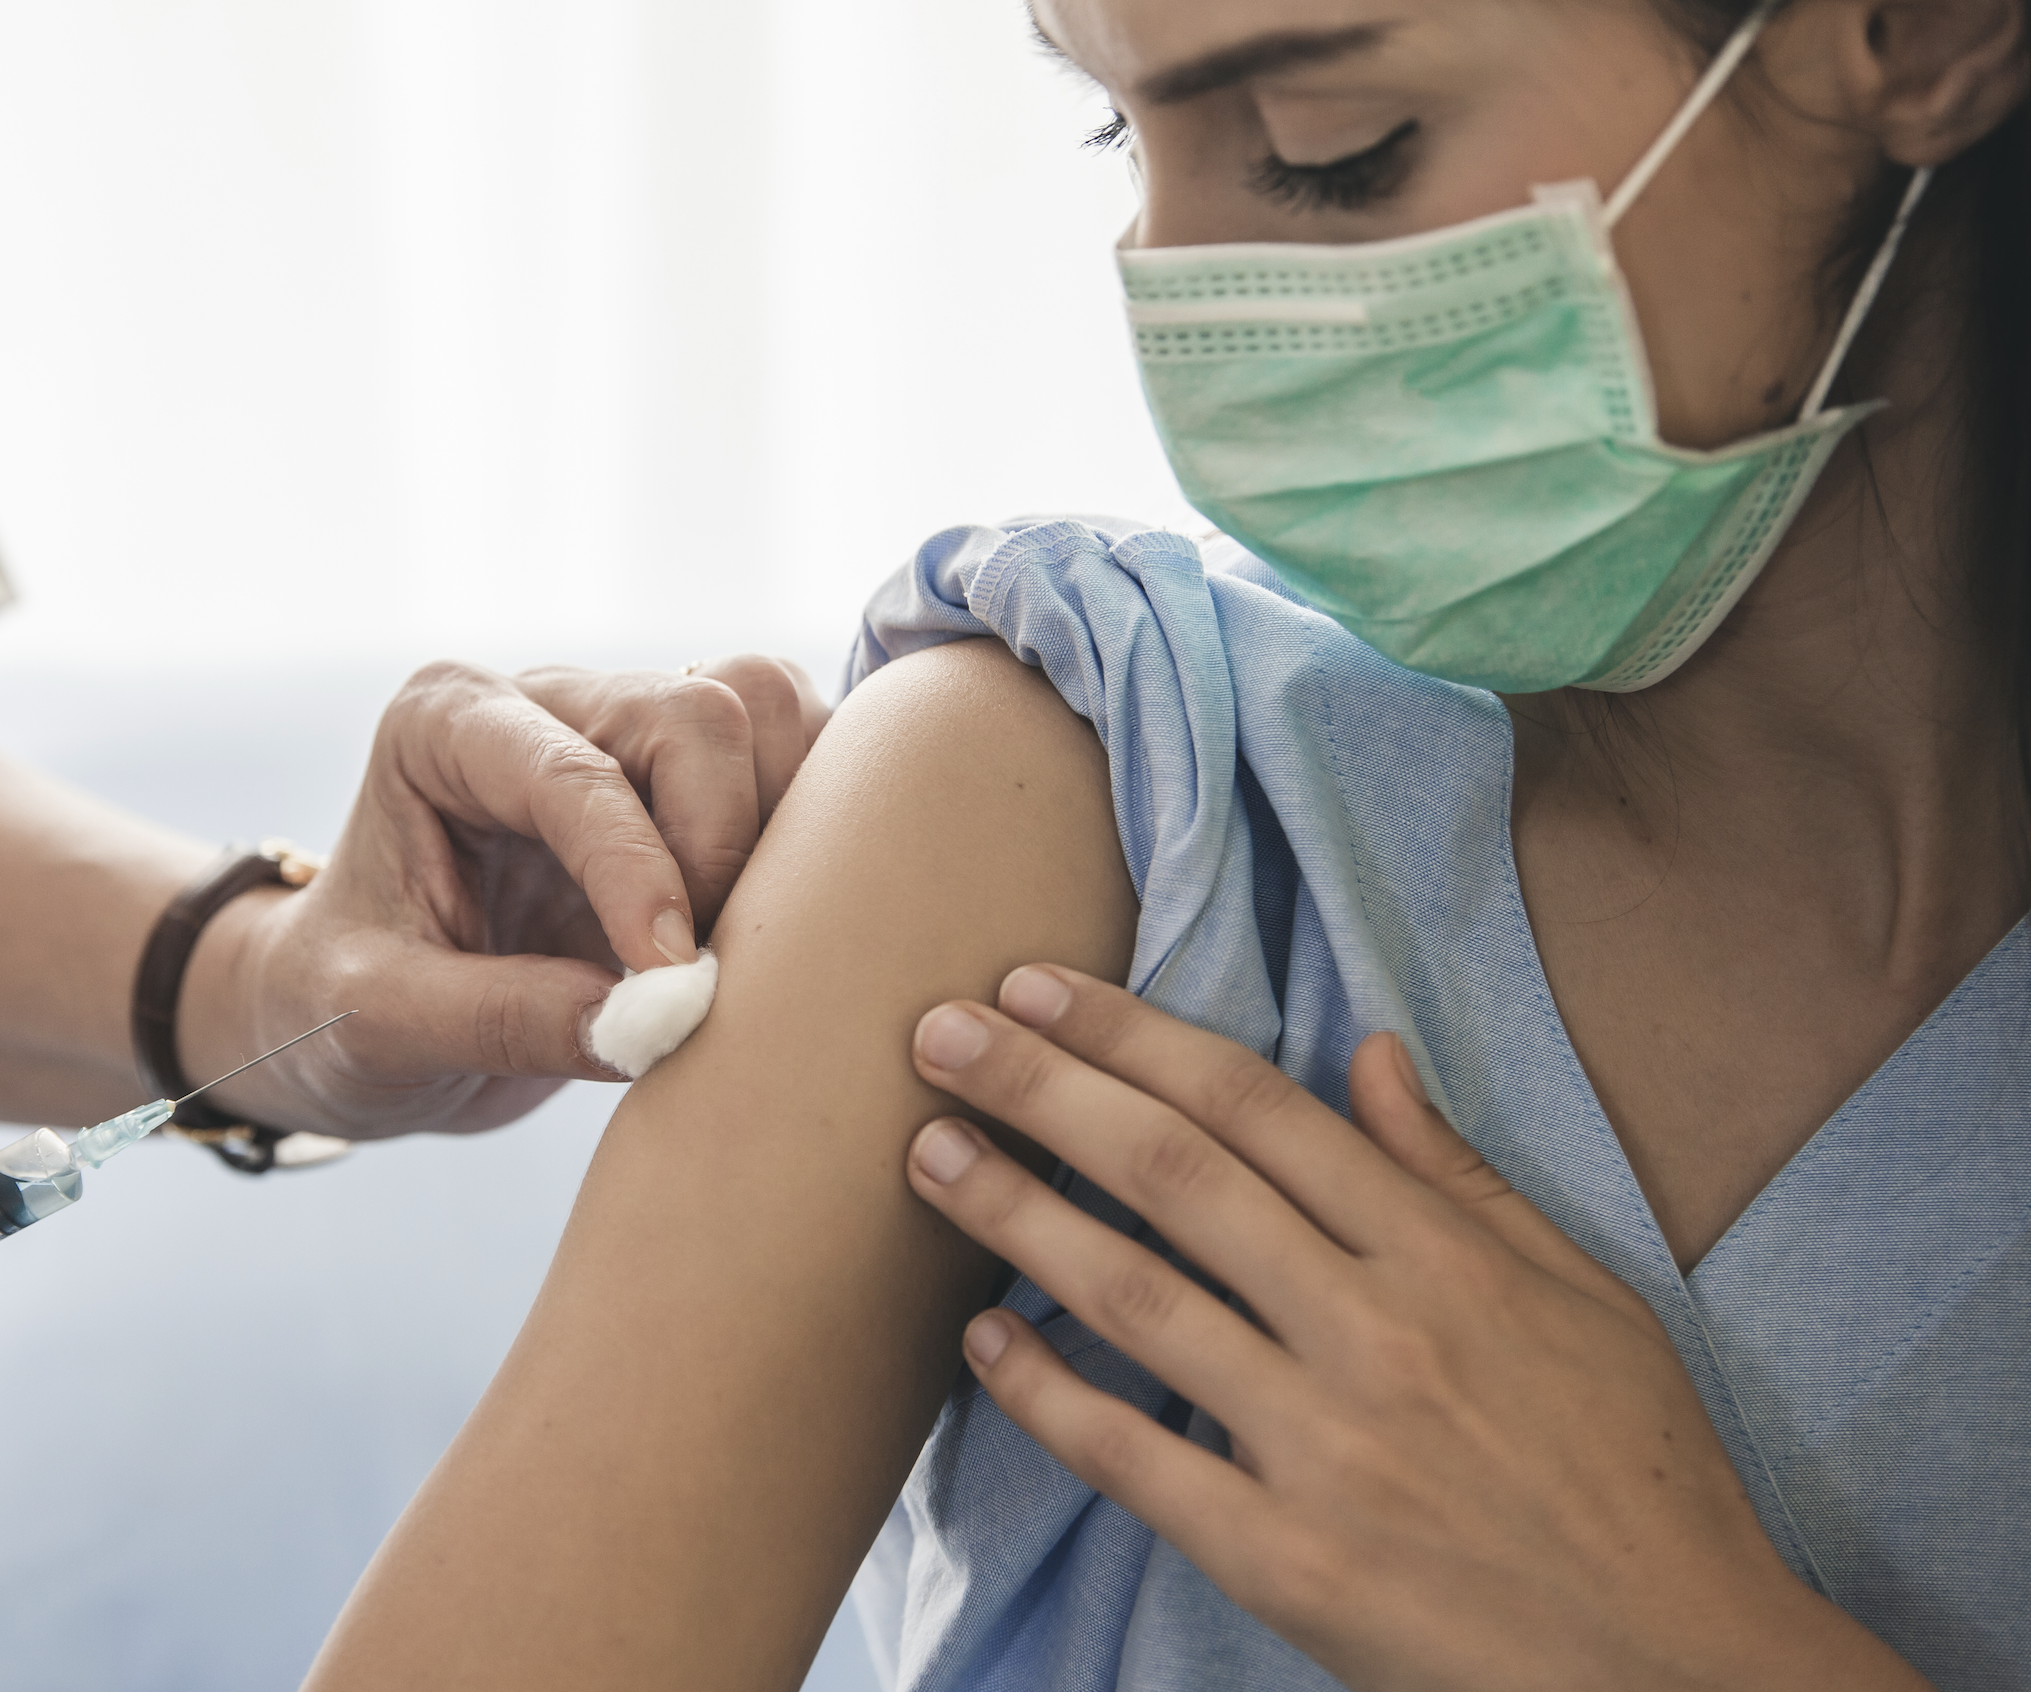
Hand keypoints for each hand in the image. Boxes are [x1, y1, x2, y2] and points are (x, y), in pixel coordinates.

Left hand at [183, 655, 828, 1138]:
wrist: (358, 1024)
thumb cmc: (338, 1008)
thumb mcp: (377, 1024)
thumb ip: (500, 1017)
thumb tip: (651, 1022)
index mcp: (447, 724)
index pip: (576, 770)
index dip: (640, 872)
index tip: (673, 979)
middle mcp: (549, 703)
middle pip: (699, 711)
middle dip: (724, 846)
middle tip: (700, 976)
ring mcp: (630, 733)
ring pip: (770, 711)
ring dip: (790, 827)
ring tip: (744, 949)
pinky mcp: (694, 790)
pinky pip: (799, 763)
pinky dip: (818, 835)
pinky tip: (786, 928)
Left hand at [899, 966, 1928, 1691]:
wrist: (1684, 1670)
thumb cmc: (1636, 1473)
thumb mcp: (1582, 1297)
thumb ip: (1457, 1175)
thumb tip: (1366, 1050)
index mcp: (1444, 1258)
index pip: (1255, 1108)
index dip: (1134, 1036)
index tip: (1038, 988)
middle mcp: (1373, 1332)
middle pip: (1174, 1174)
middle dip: (1042, 1089)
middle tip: (936, 1034)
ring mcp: (1322, 1448)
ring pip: (1135, 1297)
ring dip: (1017, 1213)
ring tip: (927, 1153)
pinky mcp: (1284, 1561)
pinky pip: (1135, 1458)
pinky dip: (1047, 1394)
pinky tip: (980, 1339)